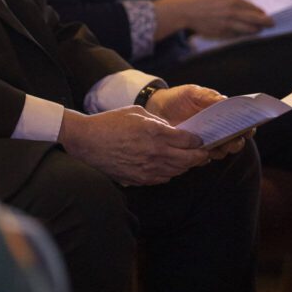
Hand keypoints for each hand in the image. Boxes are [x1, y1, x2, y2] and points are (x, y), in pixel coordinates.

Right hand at [57, 107, 208, 185]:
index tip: (199, 139)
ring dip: (186, 166)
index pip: (189, 141)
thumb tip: (172, 129)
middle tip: (204, 153)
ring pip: (178, 171)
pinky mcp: (140, 179)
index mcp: (156, 132)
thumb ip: (158, 121)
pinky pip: (164, 179)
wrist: (87, 141)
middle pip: (189, 159)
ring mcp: (149, 168)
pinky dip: (171, 173)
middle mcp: (156, 152)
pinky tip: (170, 167)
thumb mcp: (136, 112)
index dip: (198, 140)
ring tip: (190, 161)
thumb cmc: (109, 123)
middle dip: (200, 156)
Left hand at [147, 85, 249, 159]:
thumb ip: (209, 97)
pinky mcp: (193, 151)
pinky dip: (203, 157)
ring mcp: (206, 143)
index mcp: (223, 117)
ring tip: (214, 146)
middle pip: (235, 142)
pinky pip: (202, 158)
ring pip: (221, 152)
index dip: (248, 128)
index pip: (242, 125)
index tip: (248, 128)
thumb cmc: (179, 98)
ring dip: (220, 150)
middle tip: (233, 140)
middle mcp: (218, 132)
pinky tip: (199, 152)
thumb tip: (226, 100)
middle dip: (236, 142)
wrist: (157, 107)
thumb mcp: (193, 93)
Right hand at [155, 0, 272, 39]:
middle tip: (272, 23)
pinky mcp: (220, 34)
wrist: (182, 11)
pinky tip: (244, 33)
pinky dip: (242, 35)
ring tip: (259, 30)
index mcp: (232, 1)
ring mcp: (227, 25)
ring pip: (248, 31)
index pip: (253, 8)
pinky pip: (236, 36)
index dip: (260, 12)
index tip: (265, 14)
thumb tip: (239, 3)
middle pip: (256, 21)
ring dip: (256, 30)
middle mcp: (232, 14)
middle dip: (266, 22)